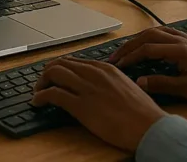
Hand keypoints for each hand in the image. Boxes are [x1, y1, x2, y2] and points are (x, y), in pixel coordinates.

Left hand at [32, 57, 166, 151]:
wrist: (149, 126)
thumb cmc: (142, 112)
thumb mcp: (124, 86)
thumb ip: (108, 81)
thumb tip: (96, 86)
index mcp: (104, 68)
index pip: (74, 61)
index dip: (60, 67)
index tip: (54, 76)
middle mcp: (93, 73)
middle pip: (61, 63)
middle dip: (47, 72)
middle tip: (42, 83)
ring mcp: (87, 88)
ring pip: (54, 73)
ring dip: (41, 82)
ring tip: (37, 92)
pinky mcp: (82, 106)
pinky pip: (54, 94)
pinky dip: (41, 96)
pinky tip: (37, 102)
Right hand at [108, 26, 186, 102]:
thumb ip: (163, 84)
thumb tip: (140, 82)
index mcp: (178, 50)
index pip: (146, 49)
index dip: (130, 57)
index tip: (117, 65)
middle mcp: (180, 39)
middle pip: (147, 36)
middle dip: (129, 45)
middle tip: (115, 56)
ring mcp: (185, 38)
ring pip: (155, 32)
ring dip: (139, 39)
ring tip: (127, 49)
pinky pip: (165, 32)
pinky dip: (151, 36)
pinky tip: (150, 43)